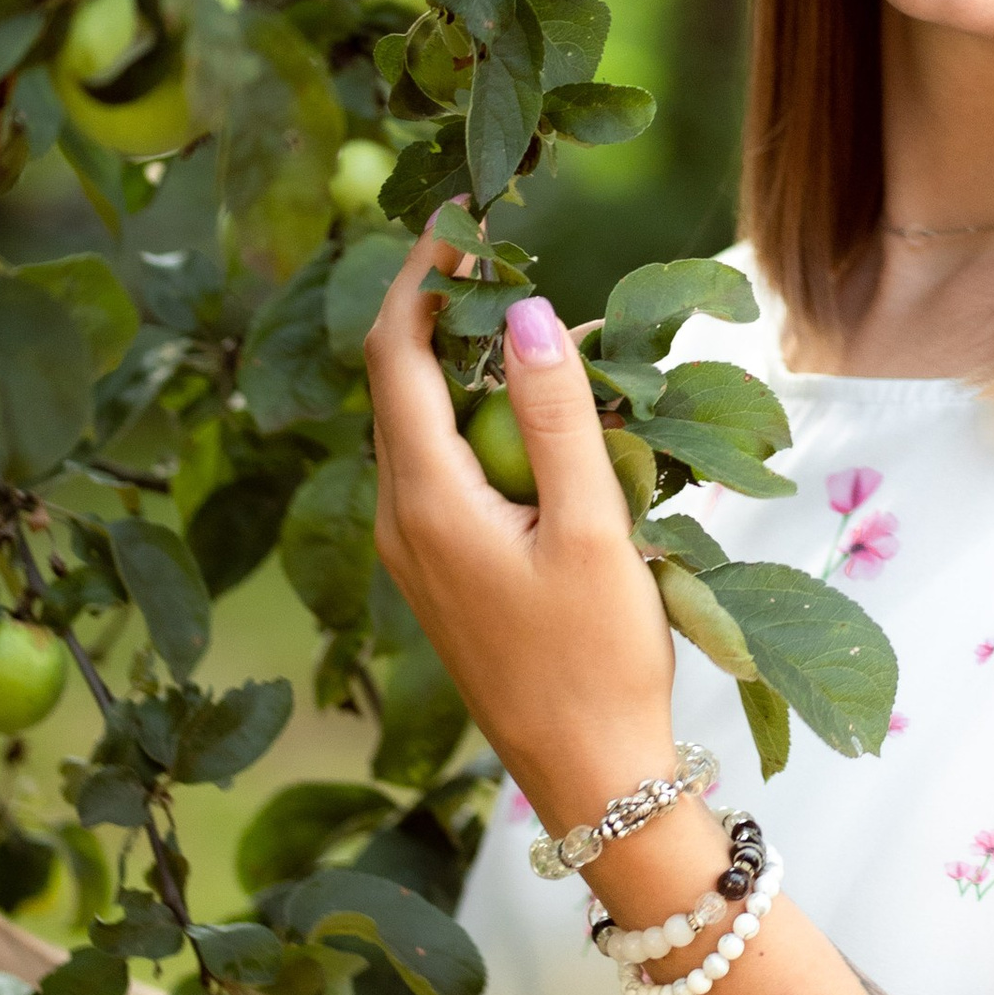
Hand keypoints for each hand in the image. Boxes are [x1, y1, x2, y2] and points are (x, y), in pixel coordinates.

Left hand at [364, 235, 677, 824]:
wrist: (591, 779)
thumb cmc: (599, 659)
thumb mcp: (593, 527)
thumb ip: (557, 415)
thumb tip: (521, 309)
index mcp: (425, 500)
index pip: (395, 354)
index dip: (421, 276)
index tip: (461, 216)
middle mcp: (398, 519)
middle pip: (398, 382)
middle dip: (443, 309)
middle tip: (505, 252)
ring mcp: (412, 550)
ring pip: (421, 425)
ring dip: (466, 366)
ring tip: (536, 325)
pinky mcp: (440, 571)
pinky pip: (443, 468)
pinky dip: (480, 421)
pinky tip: (543, 418)